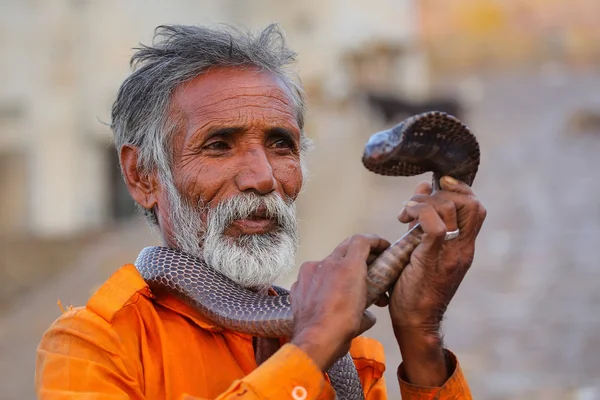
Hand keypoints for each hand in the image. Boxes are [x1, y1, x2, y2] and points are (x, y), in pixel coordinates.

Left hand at [290, 234, 389, 370]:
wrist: (314, 340)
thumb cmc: (342, 329)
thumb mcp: (365, 318)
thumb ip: (368, 307)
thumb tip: (368, 314)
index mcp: (349, 267)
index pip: (362, 241)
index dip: (374, 241)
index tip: (382, 247)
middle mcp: (328, 263)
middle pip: (345, 247)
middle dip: (358, 254)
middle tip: (366, 265)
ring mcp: (310, 272)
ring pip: (328, 262)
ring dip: (338, 270)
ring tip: (343, 289)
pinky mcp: (298, 284)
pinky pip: (313, 276)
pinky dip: (321, 283)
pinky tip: (325, 299)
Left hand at [379, 176, 485, 384]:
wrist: (415, 322)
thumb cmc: (414, 287)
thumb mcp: (420, 247)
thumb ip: (423, 220)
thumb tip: (422, 188)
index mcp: (464, 245)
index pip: (475, 206)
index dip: (459, 187)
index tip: (436, 184)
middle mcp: (463, 248)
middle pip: (470, 203)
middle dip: (441, 192)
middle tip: (416, 204)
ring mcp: (451, 254)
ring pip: (452, 209)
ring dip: (424, 202)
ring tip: (406, 213)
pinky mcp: (433, 260)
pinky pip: (436, 227)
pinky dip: (420, 213)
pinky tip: (405, 218)